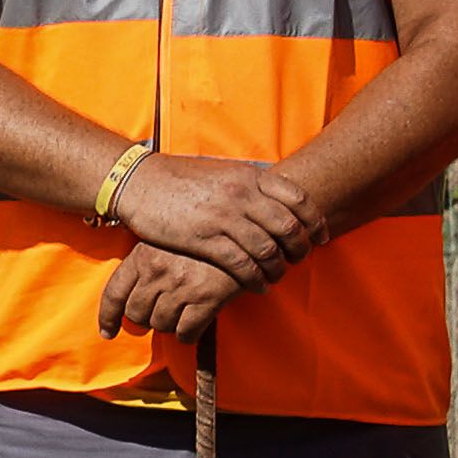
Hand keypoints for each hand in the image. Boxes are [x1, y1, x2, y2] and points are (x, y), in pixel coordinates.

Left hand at [98, 241, 241, 341]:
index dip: (108, 318)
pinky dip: (188, 335)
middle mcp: (157, 271)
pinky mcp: (207, 297)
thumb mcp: (167, 242)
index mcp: (142, 255)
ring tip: (184, 311)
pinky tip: (196, 325)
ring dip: (170, 325)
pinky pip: (186, 332)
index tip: (109, 333)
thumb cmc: (202, 240)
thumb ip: (146, 266)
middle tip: (163, 313)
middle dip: (147, 320)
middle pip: (136, 314)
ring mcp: (181, 285)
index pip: (114, 294)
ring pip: (161, 324)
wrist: (244, 233)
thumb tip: (128, 302)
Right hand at [102, 151, 315, 283]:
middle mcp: (242, 195)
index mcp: (250, 176)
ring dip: (278, 269)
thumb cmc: (180, 178)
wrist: (138, 182)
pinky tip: (256, 285)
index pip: (299, 200)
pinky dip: (255, 278)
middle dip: (300, 249)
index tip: (319, 237)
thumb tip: (276, 197)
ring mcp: (224, 217)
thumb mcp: (223, 172)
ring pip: (268, 249)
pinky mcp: (204, 239)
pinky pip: (241, 264)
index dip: (315, 222)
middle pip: (289, 227)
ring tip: (276, 277)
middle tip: (299, 260)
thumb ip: (250, 184)